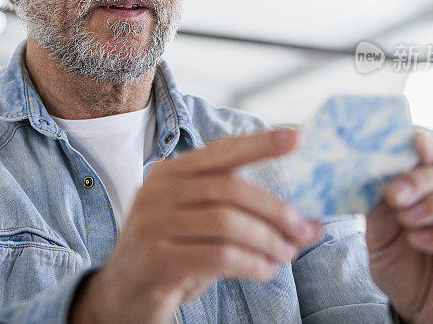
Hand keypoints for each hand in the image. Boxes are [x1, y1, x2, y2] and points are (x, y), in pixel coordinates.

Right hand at [70, 128, 321, 323]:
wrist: (121, 297)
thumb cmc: (172, 257)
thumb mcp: (206, 230)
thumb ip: (250, 220)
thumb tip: (311, 226)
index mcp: (169, 173)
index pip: (220, 151)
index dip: (260, 143)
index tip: (297, 135)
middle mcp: (156, 190)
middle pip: (228, 188)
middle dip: (273, 209)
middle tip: (302, 231)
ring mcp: (151, 223)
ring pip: (225, 221)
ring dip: (266, 239)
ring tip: (285, 255)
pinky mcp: (155, 258)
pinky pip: (217, 255)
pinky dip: (250, 263)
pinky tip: (265, 271)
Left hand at [366, 130, 432, 323]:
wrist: (418, 308)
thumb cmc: (402, 263)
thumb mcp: (378, 236)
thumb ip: (379, 210)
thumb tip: (374, 183)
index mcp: (431, 188)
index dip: (426, 144)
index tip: (412, 139)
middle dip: (419, 180)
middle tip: (394, 194)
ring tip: (406, 219)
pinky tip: (419, 240)